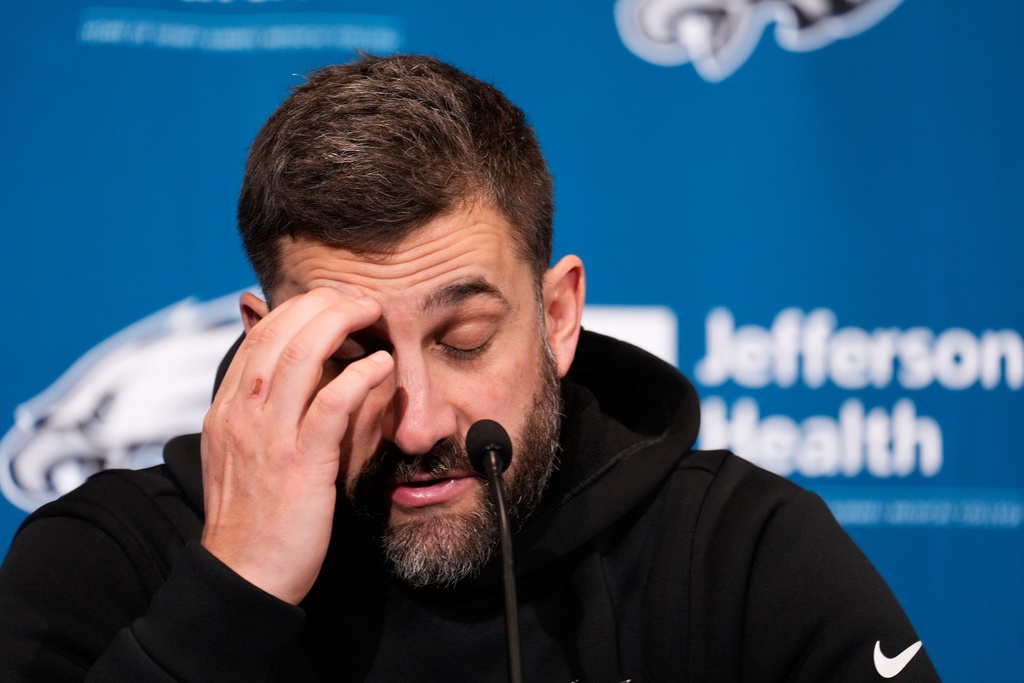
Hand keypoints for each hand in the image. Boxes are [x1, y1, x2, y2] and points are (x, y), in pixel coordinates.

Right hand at [199, 287, 393, 604]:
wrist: (243, 575)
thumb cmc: (253, 514)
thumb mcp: (242, 450)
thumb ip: (260, 405)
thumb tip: (282, 367)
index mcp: (229, 406)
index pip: (261, 333)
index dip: (301, 307)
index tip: (337, 302)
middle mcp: (243, 412)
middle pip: (280, 330)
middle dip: (324, 302)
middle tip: (361, 299)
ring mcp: (269, 436)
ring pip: (300, 354)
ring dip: (341, 322)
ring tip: (373, 313)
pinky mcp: (301, 464)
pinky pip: (330, 405)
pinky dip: (359, 377)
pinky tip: (382, 365)